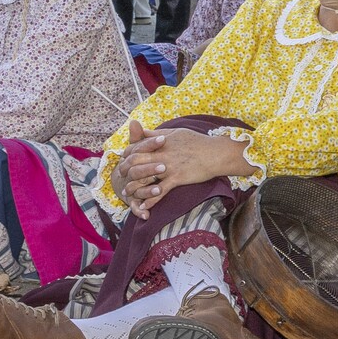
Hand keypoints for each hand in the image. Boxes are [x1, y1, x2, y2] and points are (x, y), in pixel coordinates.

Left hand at [116, 127, 240, 218]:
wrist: (216, 153)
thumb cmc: (197, 141)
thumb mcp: (175, 132)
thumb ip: (156, 133)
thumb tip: (142, 130)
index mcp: (160, 141)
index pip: (135, 147)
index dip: (126, 154)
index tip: (123, 160)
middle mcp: (162, 154)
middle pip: (135, 162)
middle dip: (125, 170)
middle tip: (121, 177)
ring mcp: (169, 167)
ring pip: (144, 178)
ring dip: (134, 187)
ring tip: (128, 194)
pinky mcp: (177, 178)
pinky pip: (159, 191)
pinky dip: (150, 201)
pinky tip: (143, 207)